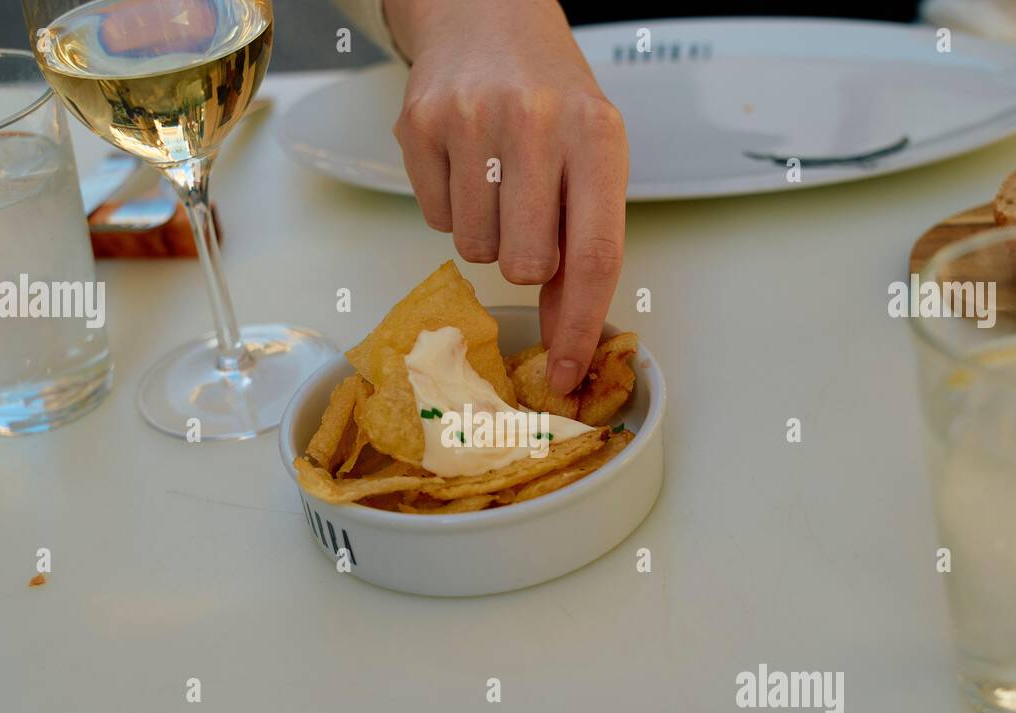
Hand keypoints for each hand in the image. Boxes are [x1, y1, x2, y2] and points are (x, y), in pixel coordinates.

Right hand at [385, 0, 627, 392]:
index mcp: (596, 135)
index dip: (579, 326)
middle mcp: (535, 124)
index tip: (564, 374)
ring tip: (497, 179)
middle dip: (527, 261)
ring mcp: (471, 123)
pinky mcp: (419, 127)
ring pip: (475, 251)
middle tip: (529, 213)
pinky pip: (435, 220)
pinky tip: (466, 165)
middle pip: (526, 265)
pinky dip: (452, 208)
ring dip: (488, 234)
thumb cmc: (550, 95)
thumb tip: (568, 338)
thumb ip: (586, 243)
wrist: (487, 15)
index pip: (594, 256)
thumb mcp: (592, 155)